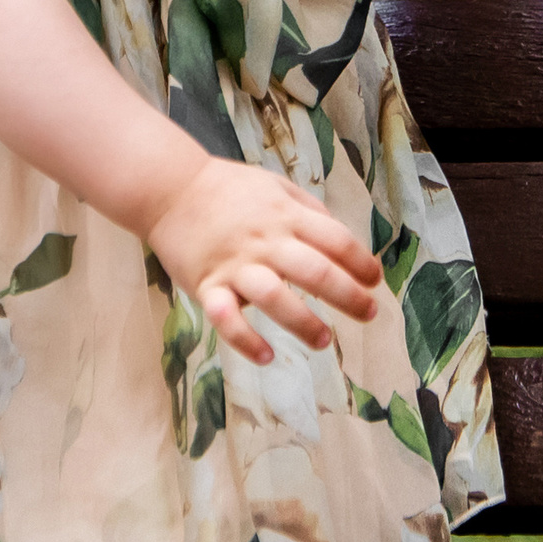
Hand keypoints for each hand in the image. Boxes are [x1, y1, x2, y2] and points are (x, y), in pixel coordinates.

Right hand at [145, 160, 382, 365]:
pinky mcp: (207, 285)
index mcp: (284, 215)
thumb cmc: (225, 188)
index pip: (335, 240)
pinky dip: (245, 341)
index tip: (374, 280)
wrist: (168, 188)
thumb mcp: (272, 185)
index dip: (360, 262)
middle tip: (368, 313)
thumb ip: (307, 208)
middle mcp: (264, 241)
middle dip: (349, 296)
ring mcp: (235, 265)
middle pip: (315, 271)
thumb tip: (340, 235)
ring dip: (304, 323)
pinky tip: (266, 357)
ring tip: (323, 340)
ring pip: (275, 297)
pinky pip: (226, 318)